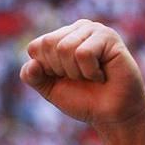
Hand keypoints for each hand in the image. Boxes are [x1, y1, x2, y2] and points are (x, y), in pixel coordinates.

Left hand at [21, 20, 144, 131]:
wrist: (112, 114)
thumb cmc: (83, 99)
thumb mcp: (50, 89)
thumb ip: (33, 77)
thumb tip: (32, 64)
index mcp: (59, 38)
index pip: (35, 47)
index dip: (45, 69)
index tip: (63, 78)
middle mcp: (76, 29)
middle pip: (48, 44)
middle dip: (60, 69)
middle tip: (79, 77)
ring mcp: (93, 30)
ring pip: (65, 47)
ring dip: (76, 72)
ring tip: (91, 75)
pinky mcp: (109, 37)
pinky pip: (83, 53)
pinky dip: (89, 71)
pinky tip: (101, 74)